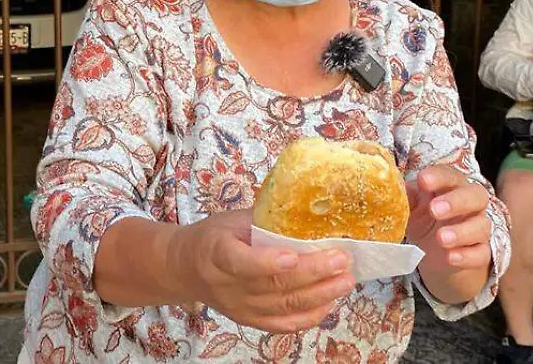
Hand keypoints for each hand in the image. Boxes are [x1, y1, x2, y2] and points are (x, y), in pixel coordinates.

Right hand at [173, 209, 355, 332]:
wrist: (186, 268)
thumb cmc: (213, 237)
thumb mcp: (231, 219)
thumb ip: (265, 220)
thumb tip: (309, 209)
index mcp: (217, 254)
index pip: (241, 262)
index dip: (268, 262)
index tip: (293, 256)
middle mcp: (227, 287)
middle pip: (273, 285)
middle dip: (312, 273)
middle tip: (341, 260)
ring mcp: (240, 308)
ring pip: (284, 306)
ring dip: (320, 295)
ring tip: (346, 280)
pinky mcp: (250, 321)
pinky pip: (283, 324)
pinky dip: (309, 316)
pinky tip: (330, 303)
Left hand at [405, 166, 492, 272]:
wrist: (437, 254)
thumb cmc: (426, 219)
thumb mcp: (413, 207)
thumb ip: (407, 198)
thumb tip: (395, 192)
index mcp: (452, 186)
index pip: (450, 175)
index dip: (438, 176)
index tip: (423, 180)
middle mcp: (471, 204)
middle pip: (474, 195)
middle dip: (455, 201)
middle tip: (434, 210)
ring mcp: (478, 228)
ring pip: (481, 225)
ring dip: (461, 232)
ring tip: (440, 238)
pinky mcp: (481, 252)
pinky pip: (481, 253)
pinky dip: (467, 256)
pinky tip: (451, 257)